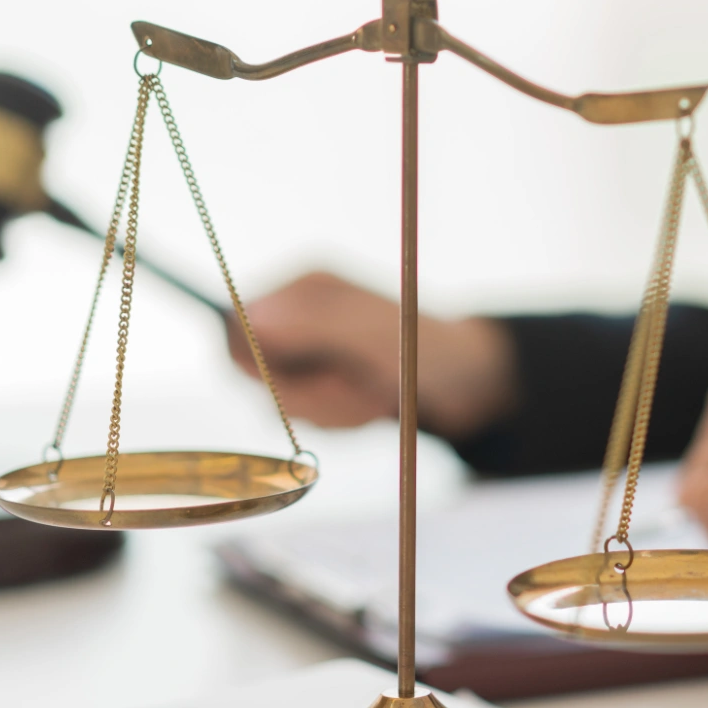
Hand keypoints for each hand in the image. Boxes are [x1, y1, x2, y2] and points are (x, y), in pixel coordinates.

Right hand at [227, 271, 515, 440]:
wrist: (470, 382)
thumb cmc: (427, 349)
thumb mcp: (375, 335)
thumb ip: (313, 326)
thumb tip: (246, 320)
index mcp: (306, 287)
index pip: (236, 329)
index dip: (260, 367)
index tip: (301, 383)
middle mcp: (300, 315)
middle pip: (254, 371)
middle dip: (305, 394)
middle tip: (356, 389)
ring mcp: (311, 351)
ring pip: (281, 400)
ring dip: (331, 409)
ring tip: (374, 395)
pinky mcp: (323, 383)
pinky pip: (307, 416)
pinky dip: (341, 419)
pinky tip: (372, 405)